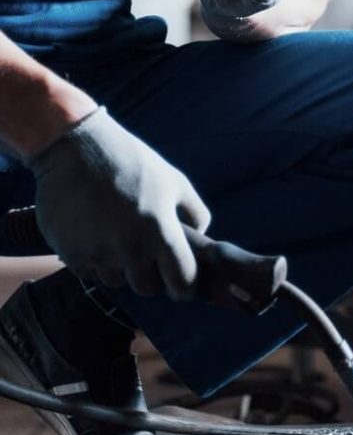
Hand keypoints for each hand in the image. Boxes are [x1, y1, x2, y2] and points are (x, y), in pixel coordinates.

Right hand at [27, 108, 211, 299]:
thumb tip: (200, 237)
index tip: (181, 283)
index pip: (182, 280)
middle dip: (150, 277)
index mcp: (160, 231)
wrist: (76, 146)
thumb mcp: (173, 180)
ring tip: (115, 236)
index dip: (184, 285)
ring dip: (119, 267)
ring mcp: (98, 253)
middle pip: (146, 288)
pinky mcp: (70, 253)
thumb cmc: (131, 161)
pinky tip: (93, 234)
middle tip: (145, 258)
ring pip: (115, 280)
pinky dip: (94, 259)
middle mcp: (130, 248)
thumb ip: (194, 212)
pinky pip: (88, 271)